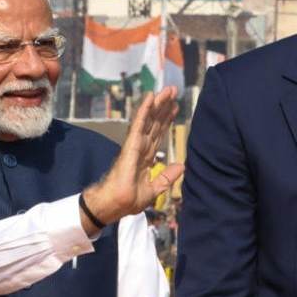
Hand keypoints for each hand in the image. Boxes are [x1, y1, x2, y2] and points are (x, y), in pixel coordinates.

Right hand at [81, 87, 184, 228]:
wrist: (114, 205)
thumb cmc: (128, 200)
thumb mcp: (154, 189)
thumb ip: (167, 177)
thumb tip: (182, 166)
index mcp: (146, 157)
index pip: (158, 134)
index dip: (166, 120)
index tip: (175, 108)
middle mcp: (141, 147)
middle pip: (155, 123)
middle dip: (164, 107)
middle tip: (173, 91)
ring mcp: (135, 145)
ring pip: (148, 120)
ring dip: (157, 104)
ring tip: (167, 90)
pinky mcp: (130, 145)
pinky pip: (139, 125)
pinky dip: (144, 111)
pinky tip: (151, 98)